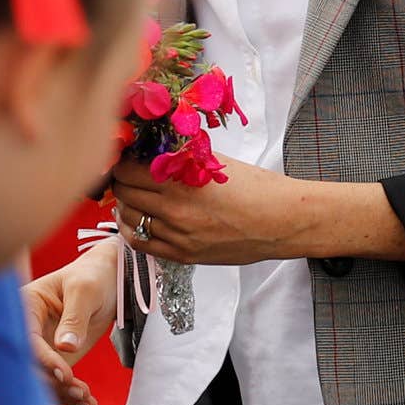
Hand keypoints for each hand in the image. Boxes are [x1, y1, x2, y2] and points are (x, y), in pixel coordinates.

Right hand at [23, 240, 117, 404]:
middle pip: (28, 365)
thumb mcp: (85, 290)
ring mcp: (39, 348)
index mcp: (23, 306)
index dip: (44, 359)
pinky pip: (56, 384)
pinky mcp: (54, 360)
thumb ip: (74, 317)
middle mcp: (25, 330)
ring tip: (89, 402)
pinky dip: (70, 397)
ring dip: (63, 396)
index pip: (27, 339)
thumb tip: (64, 346)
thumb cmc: (93, 276)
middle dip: (52, 385)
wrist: (109, 280)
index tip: (66, 374)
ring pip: (41, 380)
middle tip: (82, 394)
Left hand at [110, 154, 317, 267]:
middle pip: (124, 194)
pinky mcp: (183, 255)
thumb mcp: (215, 162)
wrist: (283, 222)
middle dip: (122, 181)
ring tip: (134, 196)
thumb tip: (152, 150)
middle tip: (128, 174)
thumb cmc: (257, 189)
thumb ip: (181, 157)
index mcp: (182, 182)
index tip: (126, 158)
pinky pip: (141, 243)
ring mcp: (177, 236)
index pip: (128, 171)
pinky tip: (139, 219)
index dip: (123, 162)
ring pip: (129, 219)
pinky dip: (134, 229)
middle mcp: (174, 211)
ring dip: (127, 205)